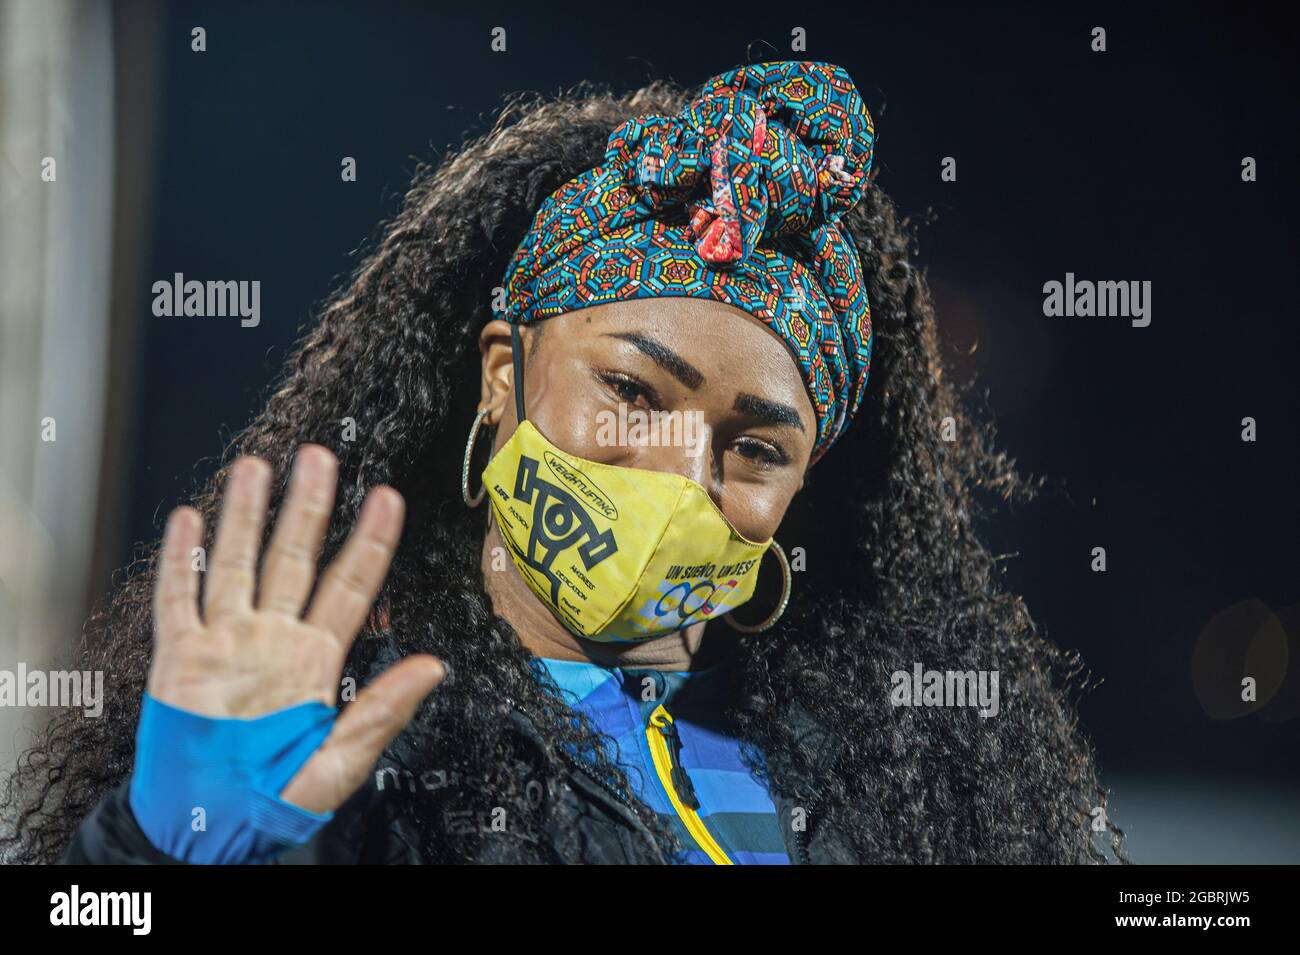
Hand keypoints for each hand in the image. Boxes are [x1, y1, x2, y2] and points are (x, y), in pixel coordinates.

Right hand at [149, 445, 444, 814]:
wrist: (205, 826)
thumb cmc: (274, 797)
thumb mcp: (341, 761)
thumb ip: (383, 710)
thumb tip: (435, 667)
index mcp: (316, 660)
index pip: (351, 586)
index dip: (370, 541)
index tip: (389, 497)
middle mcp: (272, 639)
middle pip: (294, 558)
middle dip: (309, 507)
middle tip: (322, 457)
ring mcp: (226, 643)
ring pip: (237, 564)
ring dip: (245, 516)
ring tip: (258, 466)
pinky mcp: (179, 658)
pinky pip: (179, 600)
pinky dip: (181, 560)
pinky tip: (189, 519)